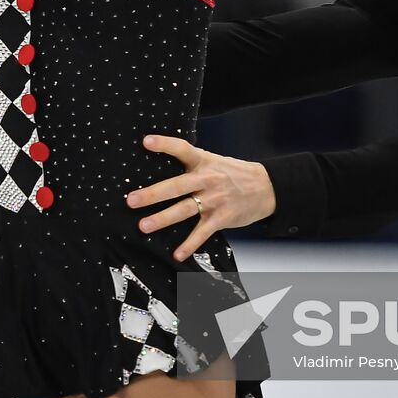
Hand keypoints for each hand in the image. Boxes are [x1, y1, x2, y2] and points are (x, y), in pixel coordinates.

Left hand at [126, 135, 276, 261]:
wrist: (267, 187)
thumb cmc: (234, 173)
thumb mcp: (214, 161)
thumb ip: (191, 163)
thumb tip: (161, 165)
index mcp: (204, 161)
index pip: (182, 149)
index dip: (165, 144)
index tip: (146, 142)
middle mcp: (207, 179)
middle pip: (176, 186)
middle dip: (153, 194)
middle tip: (131, 200)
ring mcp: (214, 199)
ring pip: (184, 210)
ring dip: (162, 219)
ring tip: (143, 226)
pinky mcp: (222, 217)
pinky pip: (202, 233)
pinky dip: (189, 245)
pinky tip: (177, 254)